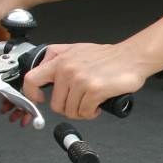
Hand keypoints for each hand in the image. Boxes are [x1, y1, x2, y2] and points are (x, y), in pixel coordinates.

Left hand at [21, 42, 146, 120]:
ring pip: (70, 111)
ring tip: (90, 102)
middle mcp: (67, 69)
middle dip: (67, 108)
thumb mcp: (76, 49)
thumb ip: (57, 57)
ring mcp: (79, 80)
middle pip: (55, 104)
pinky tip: (97, 105)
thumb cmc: (107, 56)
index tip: (39, 99)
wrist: (131, 57)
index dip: (31, 94)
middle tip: (78, 103)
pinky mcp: (93, 90)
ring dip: (81, 111)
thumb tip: (43, 71)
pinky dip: (92, 113)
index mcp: (60, 59)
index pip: (32, 79)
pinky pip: (85, 112)